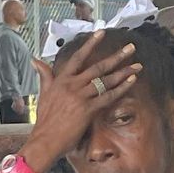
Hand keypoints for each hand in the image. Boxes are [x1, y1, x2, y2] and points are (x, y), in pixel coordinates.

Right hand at [24, 30, 141, 169]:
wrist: (44, 139)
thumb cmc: (45, 120)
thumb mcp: (44, 94)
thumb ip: (45, 76)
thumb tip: (36, 60)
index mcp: (61, 79)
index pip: (77, 57)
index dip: (90, 44)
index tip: (101, 33)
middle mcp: (71, 85)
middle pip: (97, 66)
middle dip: (116, 57)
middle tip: (131, 48)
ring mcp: (80, 96)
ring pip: (105, 80)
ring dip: (123, 72)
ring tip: (137, 65)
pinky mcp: (87, 109)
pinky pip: (108, 96)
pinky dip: (121, 88)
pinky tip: (132, 81)